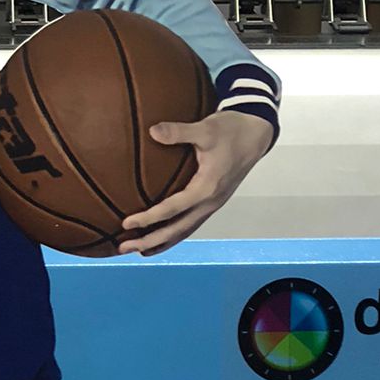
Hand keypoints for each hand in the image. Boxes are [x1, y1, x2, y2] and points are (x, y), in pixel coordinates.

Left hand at [120, 108, 275, 255]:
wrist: (256, 134)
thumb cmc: (231, 130)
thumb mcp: (206, 128)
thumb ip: (179, 131)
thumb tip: (153, 131)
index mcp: (207, 188)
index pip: (172, 209)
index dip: (148, 218)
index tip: (126, 223)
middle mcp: (210, 202)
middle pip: (176, 230)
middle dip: (150, 241)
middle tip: (123, 248)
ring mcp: (212, 205)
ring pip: (183, 232)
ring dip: (160, 243)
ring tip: (138, 251)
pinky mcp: (211, 202)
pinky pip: (189, 225)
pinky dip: (172, 235)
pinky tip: (159, 238)